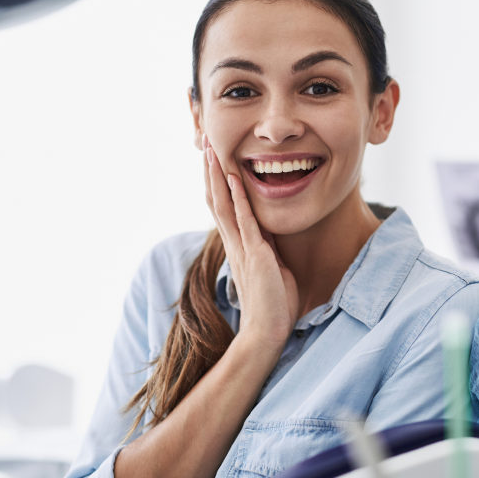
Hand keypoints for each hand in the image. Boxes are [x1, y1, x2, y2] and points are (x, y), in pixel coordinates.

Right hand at [203, 136, 298, 352]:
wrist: (267, 332)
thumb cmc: (273, 305)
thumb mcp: (272, 266)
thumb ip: (267, 248)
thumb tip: (270, 233)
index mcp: (239, 246)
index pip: (222, 207)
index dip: (216, 182)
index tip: (214, 159)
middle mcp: (235, 243)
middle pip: (216, 201)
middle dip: (210, 172)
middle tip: (205, 145)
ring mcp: (243, 248)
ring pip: (223, 206)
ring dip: (218, 178)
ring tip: (212, 152)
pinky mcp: (255, 254)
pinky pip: (245, 221)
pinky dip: (238, 198)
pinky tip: (234, 179)